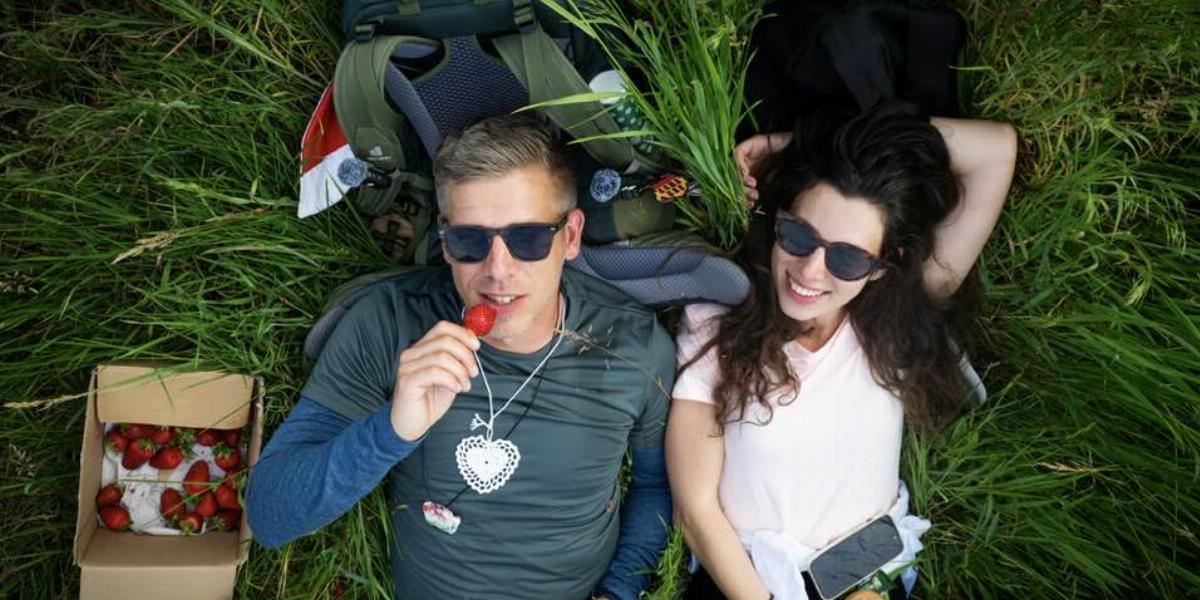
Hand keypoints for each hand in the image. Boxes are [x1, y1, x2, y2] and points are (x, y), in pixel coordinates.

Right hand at [390, 321, 480, 440]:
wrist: (412, 425)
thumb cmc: (430, 400)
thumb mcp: (450, 376)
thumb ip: (457, 360)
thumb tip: (473, 345)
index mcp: (421, 348)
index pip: (442, 328)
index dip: (462, 334)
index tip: (476, 347)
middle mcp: (411, 353)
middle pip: (445, 340)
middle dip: (466, 356)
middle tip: (473, 373)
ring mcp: (407, 366)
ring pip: (442, 357)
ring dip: (460, 372)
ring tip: (464, 385)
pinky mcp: (407, 381)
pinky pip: (435, 372)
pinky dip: (451, 379)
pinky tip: (456, 389)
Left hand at [734, 132, 791, 201]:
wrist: (803, 151)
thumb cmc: (793, 168)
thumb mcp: (777, 184)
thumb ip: (766, 192)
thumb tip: (752, 206)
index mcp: (755, 174)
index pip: (741, 186)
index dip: (743, 197)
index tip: (751, 205)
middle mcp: (750, 164)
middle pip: (735, 177)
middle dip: (741, 190)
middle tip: (751, 197)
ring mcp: (750, 154)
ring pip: (735, 167)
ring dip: (739, 180)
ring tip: (752, 187)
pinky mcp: (751, 143)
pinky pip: (738, 153)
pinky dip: (739, 165)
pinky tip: (747, 174)